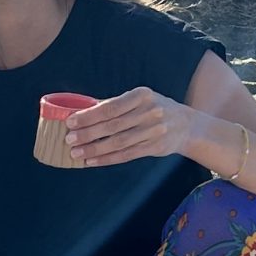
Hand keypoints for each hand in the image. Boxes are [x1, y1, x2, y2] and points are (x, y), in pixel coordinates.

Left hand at [65, 87, 201, 167]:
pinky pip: (126, 155)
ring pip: (118, 143)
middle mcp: (150, 112)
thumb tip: (82, 108)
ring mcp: (154, 131)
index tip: (71, 121)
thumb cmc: (154, 108)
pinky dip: (107, 159)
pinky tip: (92, 161)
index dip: (89, 115)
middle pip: (113, 125)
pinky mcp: (154, 148)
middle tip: (69, 139)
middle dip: (88, 133)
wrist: (186, 125)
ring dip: (95, 149)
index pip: (111, 107)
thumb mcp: (139, 99)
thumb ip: (114, 103)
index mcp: (142, 95)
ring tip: (76, 153)